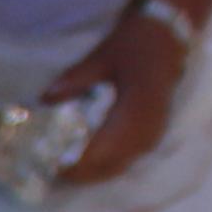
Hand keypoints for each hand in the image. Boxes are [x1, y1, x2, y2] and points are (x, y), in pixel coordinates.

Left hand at [33, 0, 192, 184]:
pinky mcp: (153, 135)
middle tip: (50, 172)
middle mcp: (147, 129)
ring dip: (91, 172)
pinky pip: (127, 160)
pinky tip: (85, 163)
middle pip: (109, 165)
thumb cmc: (134, 44)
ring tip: (63, 171)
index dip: (77, 163)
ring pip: (118, 166)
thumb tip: (44, 99)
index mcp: (135, 110)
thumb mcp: (102, 57)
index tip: (50, 166)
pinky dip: (105, 166)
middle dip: (79, 173)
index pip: (102, 149)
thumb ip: (74, 79)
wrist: (166, 38)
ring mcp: (152, 134)